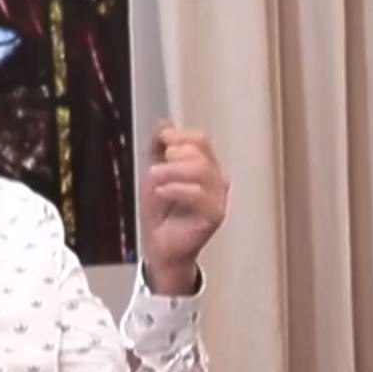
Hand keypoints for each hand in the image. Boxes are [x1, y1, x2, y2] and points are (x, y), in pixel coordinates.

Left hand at [140, 121, 227, 293]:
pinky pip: (198, 194)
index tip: (162, 143)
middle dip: (173, 155)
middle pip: (201, 152)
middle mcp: (216, 182)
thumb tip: (165, 124)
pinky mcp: (213, 216)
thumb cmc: (162, 216)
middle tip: (156, 168)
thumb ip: (159, 148)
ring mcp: (217, 199)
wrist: (160, 247)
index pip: (200, 139)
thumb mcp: (155, 173)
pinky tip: (162, 192)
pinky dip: (175, 189)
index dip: (179, 136)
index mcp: (206, 168)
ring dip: (172, 171)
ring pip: (201, 170)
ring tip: (154, 179)